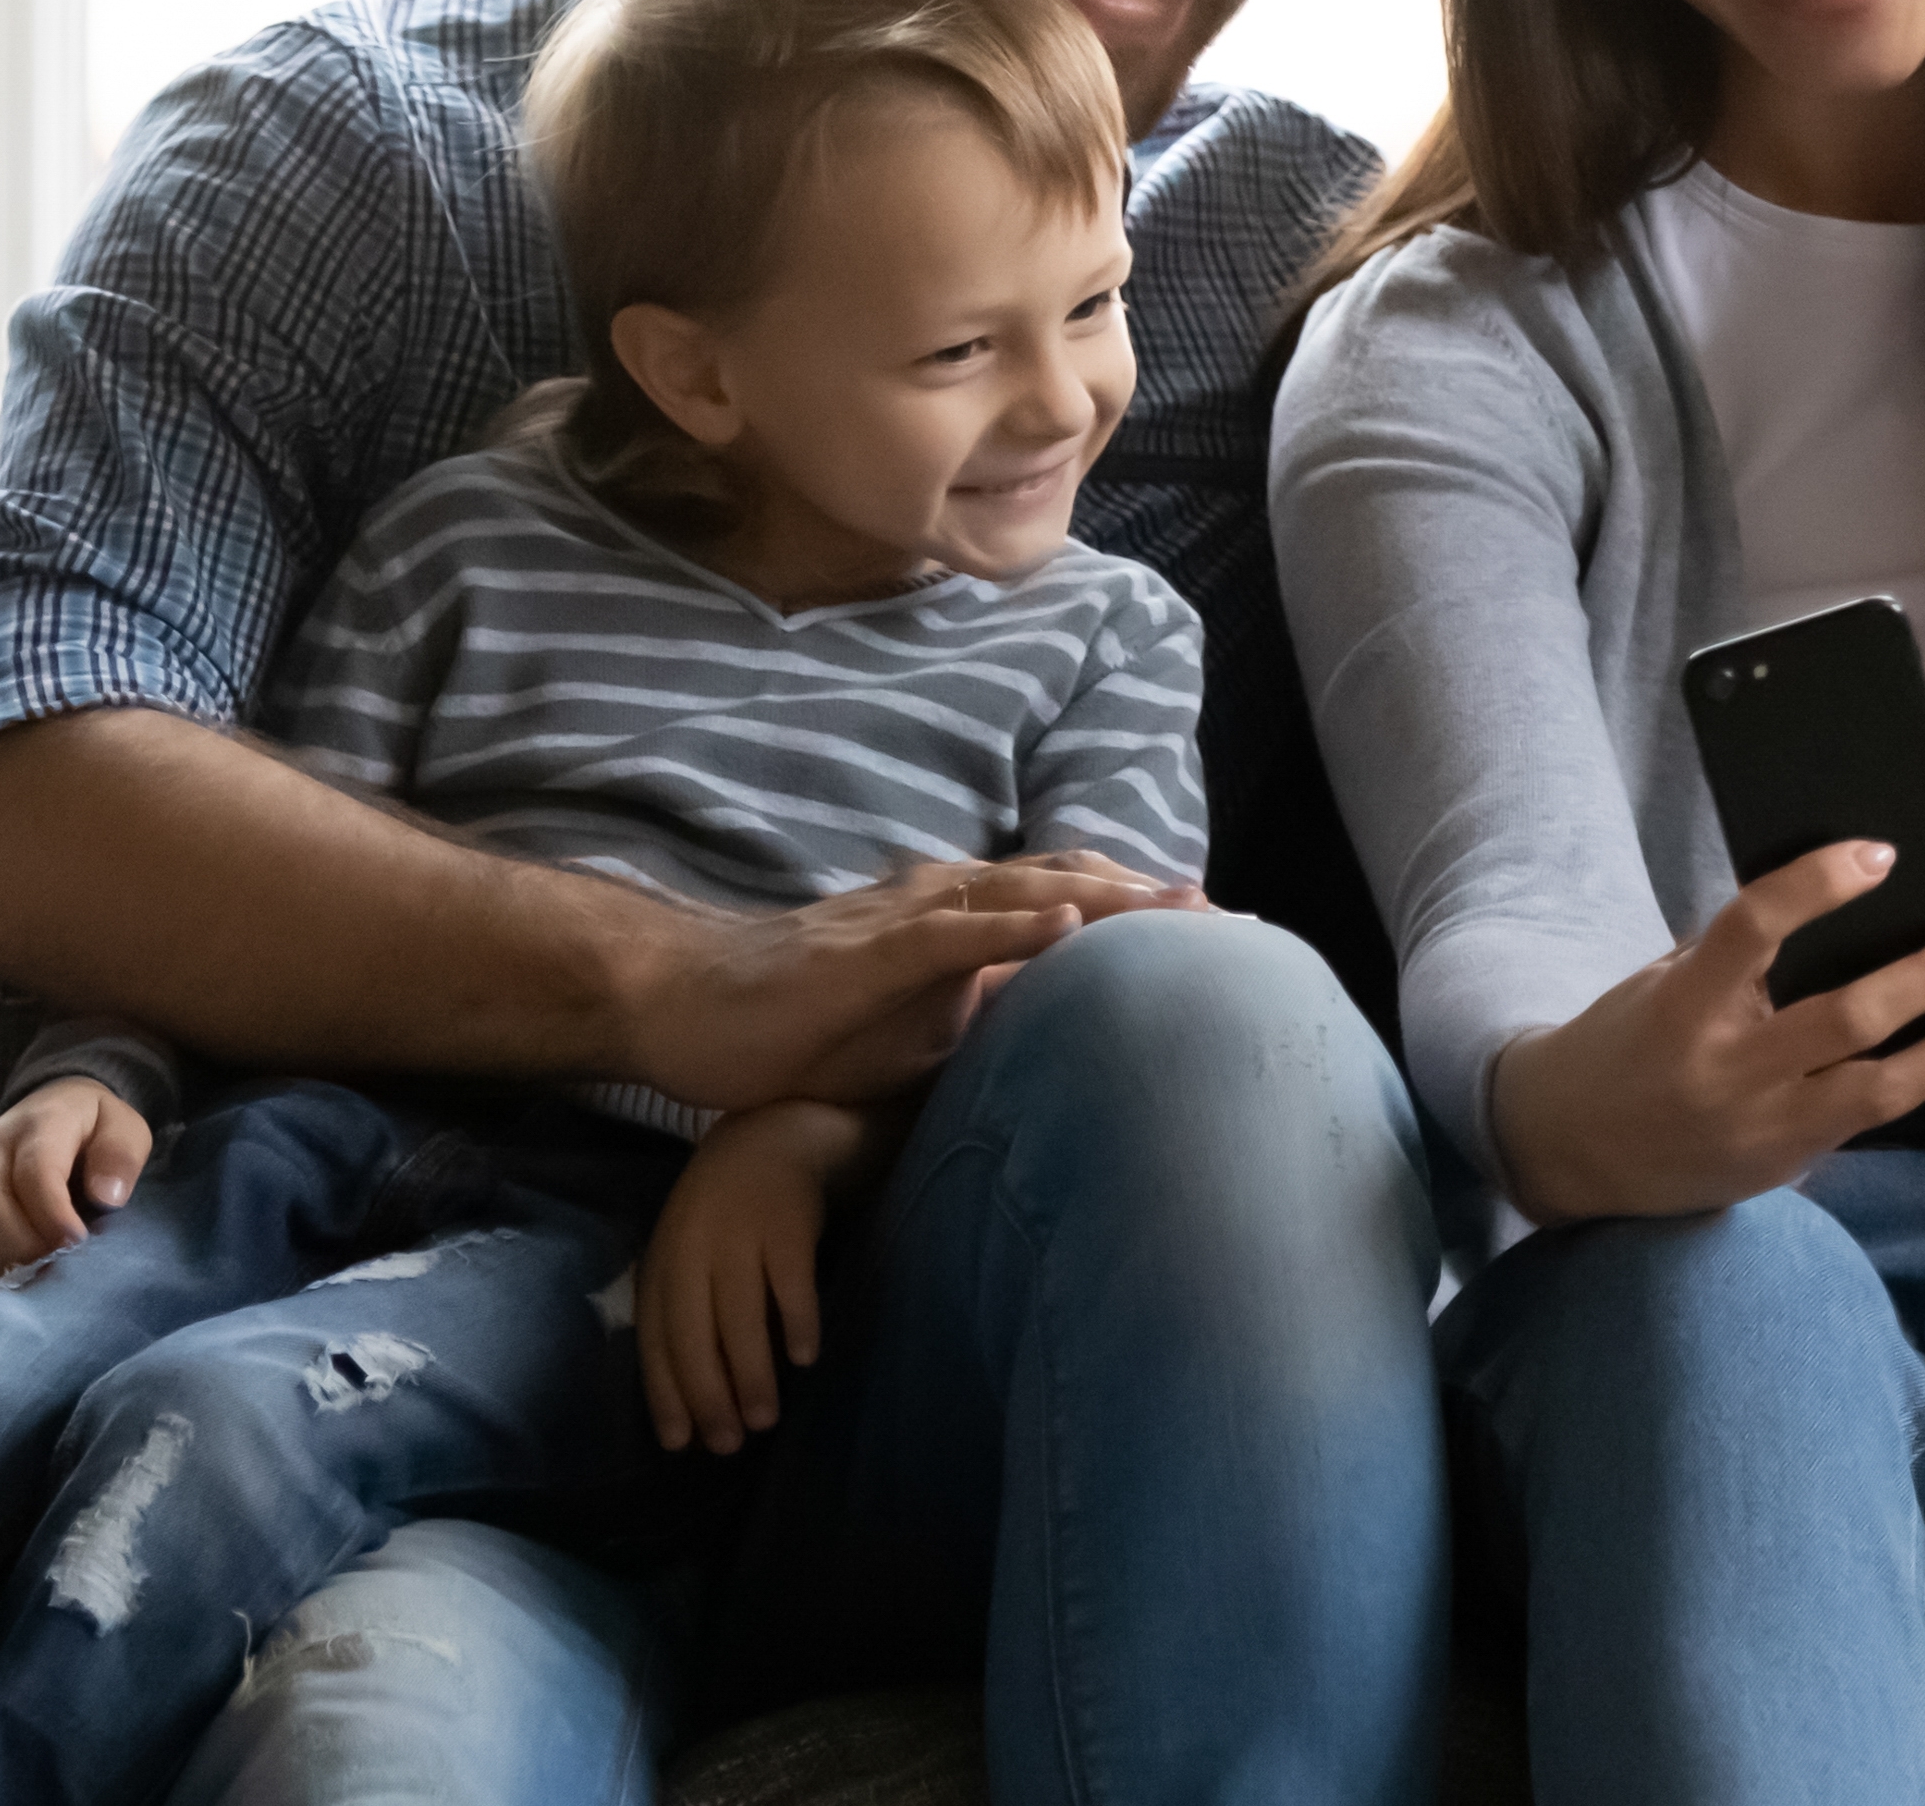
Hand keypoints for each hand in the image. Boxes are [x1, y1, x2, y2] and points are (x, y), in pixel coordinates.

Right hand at [0, 1076, 152, 1273]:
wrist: (56, 1107)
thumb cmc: (96, 1126)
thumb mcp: (127, 1129)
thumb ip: (121, 1157)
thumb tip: (106, 1198)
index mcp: (42, 1121)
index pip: (34, 1171)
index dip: (53, 1213)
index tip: (77, 1242)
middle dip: (22, 1242)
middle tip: (57, 1266)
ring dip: (5, 1254)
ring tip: (44, 1272)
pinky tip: (26, 1268)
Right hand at [628, 853, 1187, 1114]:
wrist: (683, 1007)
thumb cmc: (791, 1026)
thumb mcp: (907, 1034)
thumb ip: (976, 1020)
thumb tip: (1047, 1039)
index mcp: (955, 921)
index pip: (1068, 906)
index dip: (1146, 915)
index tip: (1225, 938)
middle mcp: (942, 901)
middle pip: (1068, 885)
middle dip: (1156, 900)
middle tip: (1241, 920)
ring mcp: (904, 919)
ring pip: (1024, 892)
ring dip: (1109, 898)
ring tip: (1186, 906)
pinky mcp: (863, 952)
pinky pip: (947, 931)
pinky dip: (1011, 925)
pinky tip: (1067, 925)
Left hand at [637, 1100, 849, 1454]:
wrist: (774, 1132)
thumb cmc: (727, 1210)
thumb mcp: (689, 1250)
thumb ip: (683, 1306)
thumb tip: (690, 1395)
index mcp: (664, 1261)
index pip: (657, 1339)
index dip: (666, 1394)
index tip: (681, 1444)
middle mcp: (694, 1249)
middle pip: (694, 1335)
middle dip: (707, 1396)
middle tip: (728, 1443)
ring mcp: (741, 1234)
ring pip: (739, 1317)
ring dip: (750, 1374)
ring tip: (764, 1418)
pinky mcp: (788, 1222)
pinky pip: (791, 1282)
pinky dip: (795, 1321)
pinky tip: (804, 1357)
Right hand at [1487, 843, 1924, 1224]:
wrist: (1572, 1152)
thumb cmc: (1623, 1044)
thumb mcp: (1659, 984)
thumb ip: (1732, 954)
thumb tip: (1825, 897)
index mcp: (1682, 1008)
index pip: (1753, 928)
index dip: (1818, 884)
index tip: (1878, 854)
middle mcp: (1729, 1072)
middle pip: (1845, 1019)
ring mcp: (1765, 1126)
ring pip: (1881, 1089)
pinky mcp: (1789, 1162)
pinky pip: (1872, 1115)